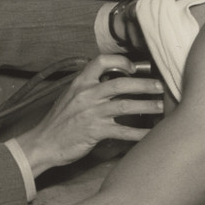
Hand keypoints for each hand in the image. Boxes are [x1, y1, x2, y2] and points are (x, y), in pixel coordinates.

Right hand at [15, 54, 162, 176]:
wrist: (43, 144)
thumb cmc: (58, 122)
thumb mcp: (70, 97)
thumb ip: (89, 89)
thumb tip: (112, 84)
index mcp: (80, 83)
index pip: (101, 61)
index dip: (121, 61)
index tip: (134, 68)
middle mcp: (87, 95)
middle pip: (121, 83)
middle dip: (144, 84)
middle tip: (160, 86)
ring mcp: (91, 113)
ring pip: (126, 106)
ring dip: (147, 106)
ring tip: (160, 107)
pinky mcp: (95, 132)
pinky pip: (123, 131)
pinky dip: (139, 133)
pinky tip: (150, 134)